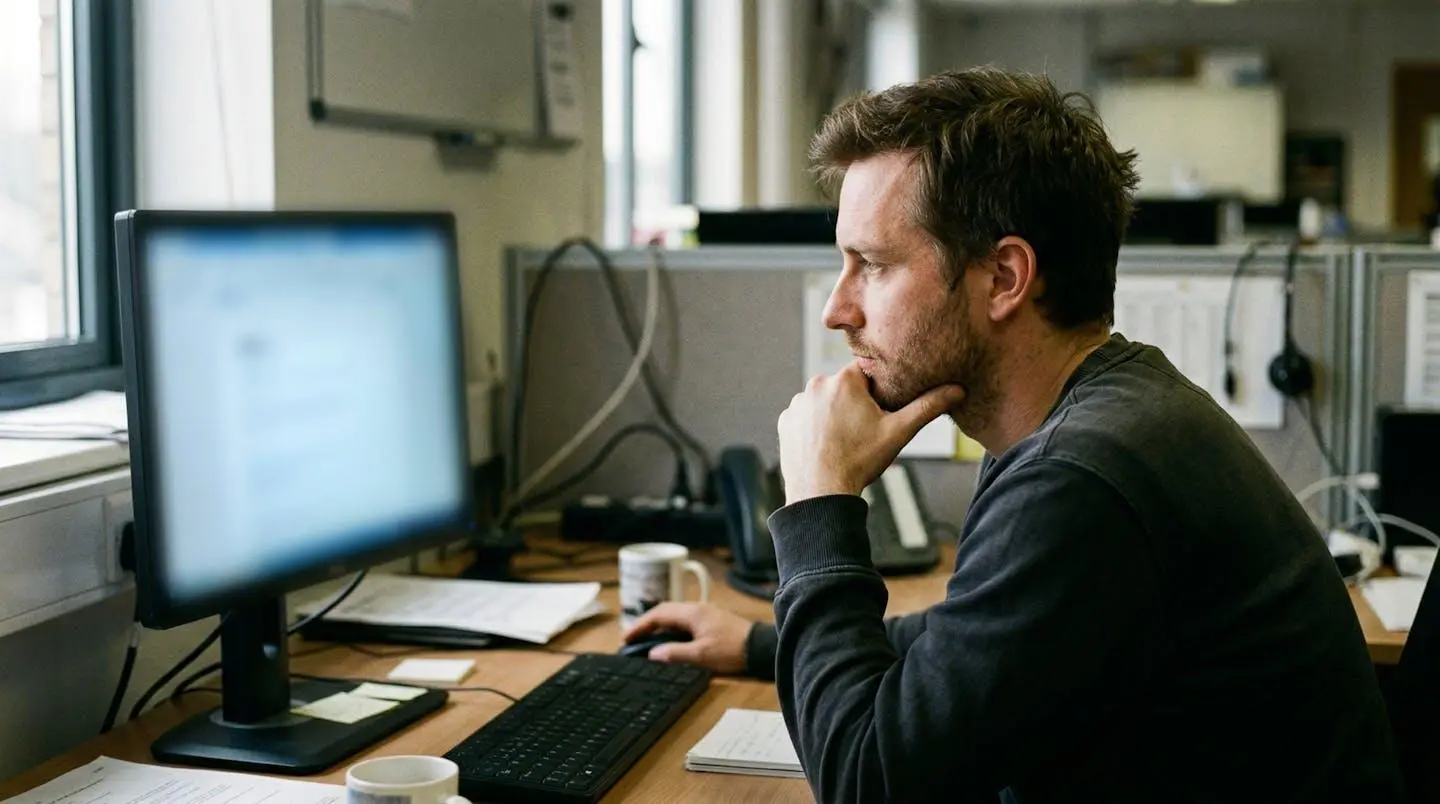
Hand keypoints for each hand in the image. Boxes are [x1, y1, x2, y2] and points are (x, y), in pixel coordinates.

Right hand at [621, 602, 752, 674]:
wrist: (760, 648)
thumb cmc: (731, 650)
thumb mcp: (701, 655)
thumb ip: (675, 653)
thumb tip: (653, 654)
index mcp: (692, 613)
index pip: (658, 614)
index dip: (640, 625)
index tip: (625, 638)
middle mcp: (696, 608)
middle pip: (664, 611)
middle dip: (646, 624)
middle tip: (632, 639)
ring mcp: (705, 613)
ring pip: (674, 616)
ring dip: (658, 626)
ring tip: (646, 641)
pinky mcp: (711, 621)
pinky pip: (684, 621)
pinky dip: (671, 629)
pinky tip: (668, 641)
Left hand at [778, 364, 963, 504]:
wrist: (821, 493)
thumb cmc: (861, 461)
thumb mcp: (898, 432)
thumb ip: (927, 407)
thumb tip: (958, 389)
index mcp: (845, 380)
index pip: (867, 374)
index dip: (877, 392)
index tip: (880, 412)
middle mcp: (817, 384)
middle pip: (844, 388)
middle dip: (854, 404)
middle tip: (863, 432)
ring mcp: (798, 403)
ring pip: (824, 402)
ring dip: (833, 415)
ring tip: (844, 441)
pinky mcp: (786, 421)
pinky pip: (805, 417)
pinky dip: (814, 427)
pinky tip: (825, 446)